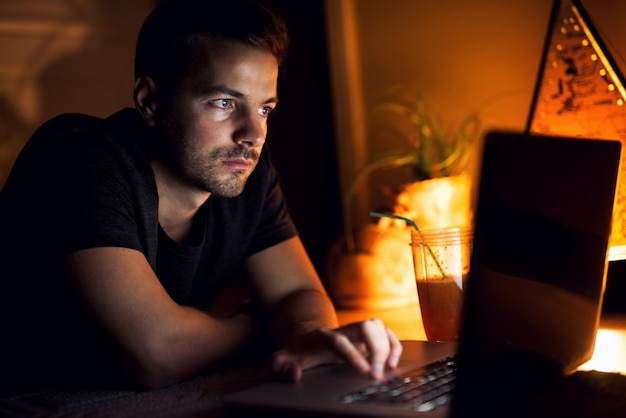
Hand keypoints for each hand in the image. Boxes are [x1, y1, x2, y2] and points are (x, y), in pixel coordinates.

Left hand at [271, 318, 401, 381]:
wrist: (304, 336)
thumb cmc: (295, 350)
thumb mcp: (280, 359)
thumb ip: (282, 366)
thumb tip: (295, 374)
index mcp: (321, 336)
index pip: (339, 340)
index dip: (352, 353)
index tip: (364, 370)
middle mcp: (341, 329)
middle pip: (365, 327)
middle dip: (376, 349)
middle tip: (377, 374)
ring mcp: (354, 331)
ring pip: (377, 326)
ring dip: (387, 345)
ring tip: (388, 368)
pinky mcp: (365, 336)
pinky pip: (385, 333)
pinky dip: (393, 345)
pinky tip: (393, 362)